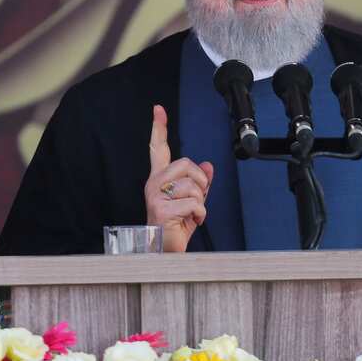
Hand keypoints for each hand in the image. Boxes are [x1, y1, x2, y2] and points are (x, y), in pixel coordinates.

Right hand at [144, 104, 213, 251]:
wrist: (164, 251)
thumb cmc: (174, 227)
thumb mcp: (191, 202)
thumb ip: (199, 183)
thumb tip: (209, 166)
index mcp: (158, 178)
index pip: (158, 148)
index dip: (158, 127)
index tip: (158, 109)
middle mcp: (153, 183)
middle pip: (186, 163)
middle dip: (200, 181)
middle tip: (195, 200)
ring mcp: (155, 195)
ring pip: (193, 184)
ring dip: (200, 202)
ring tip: (190, 214)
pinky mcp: (161, 208)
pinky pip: (194, 202)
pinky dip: (200, 214)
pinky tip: (191, 221)